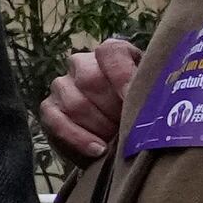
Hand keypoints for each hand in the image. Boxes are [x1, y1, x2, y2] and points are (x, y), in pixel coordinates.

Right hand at [41, 37, 139, 164]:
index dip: (122, 75)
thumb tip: (147, 103)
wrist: (123, 135)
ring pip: (75, 103)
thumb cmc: (143, 110)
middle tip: (130, 127)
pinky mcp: (49, 110)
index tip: (133, 98)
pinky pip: (56, 122)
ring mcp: (62, 86)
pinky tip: (98, 149)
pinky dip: (78, 138)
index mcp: (111, 54)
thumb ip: (150, 92)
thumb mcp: (153, 96)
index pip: (110, 53)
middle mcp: (81, 64)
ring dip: (100, 126)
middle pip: (90, 80)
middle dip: (112, 109)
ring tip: (118, 139)